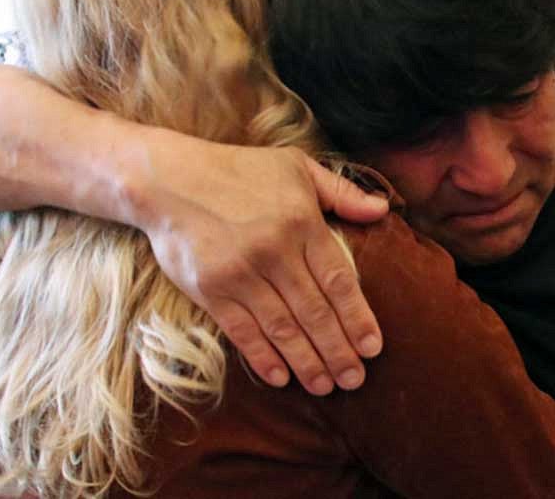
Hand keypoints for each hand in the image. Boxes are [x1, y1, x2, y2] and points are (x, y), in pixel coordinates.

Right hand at [140, 141, 389, 395]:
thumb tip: (383, 210)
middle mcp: (274, 251)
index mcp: (302, 223)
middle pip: (315, 312)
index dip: (358, 318)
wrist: (170, 179)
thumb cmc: (239, 170)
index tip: (373, 348)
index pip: (338, 280)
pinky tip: (280, 377)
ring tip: (325, 385)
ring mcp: (241, 273)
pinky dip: (263, 357)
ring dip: (306, 361)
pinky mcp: (211, 289)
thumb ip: (342, 192)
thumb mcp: (296, 168)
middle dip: (337, 351)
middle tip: (354, 380)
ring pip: (282, 328)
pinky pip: (243, 331)